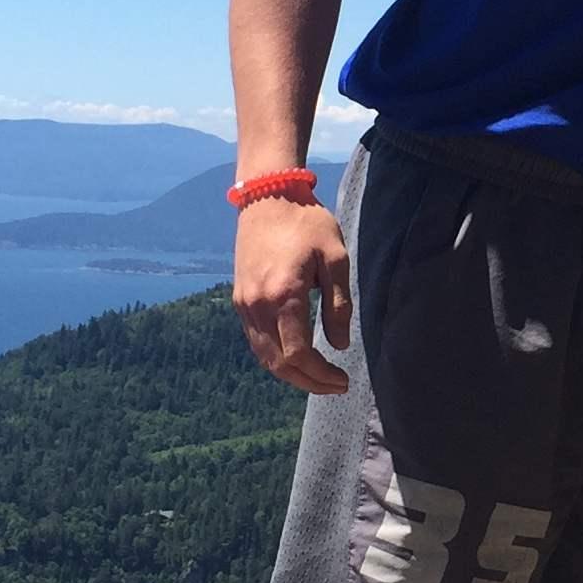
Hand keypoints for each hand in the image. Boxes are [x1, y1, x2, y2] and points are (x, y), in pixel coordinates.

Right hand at [233, 195, 351, 394]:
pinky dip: (275, 358)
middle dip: (308, 382)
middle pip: (278, 365)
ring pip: (264, 357)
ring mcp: (244, 304)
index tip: (343, 381)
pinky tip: (296, 358)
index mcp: (284, 296)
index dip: (322, 376)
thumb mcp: (335, 258)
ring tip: (318, 378)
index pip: (299, 355)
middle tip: (334, 387)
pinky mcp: (239, 299)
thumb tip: (339, 345)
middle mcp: (258, 305)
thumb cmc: (307, 223)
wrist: (268, 196)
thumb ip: (339, 305)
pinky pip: (255, 341)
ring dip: (290, 374)